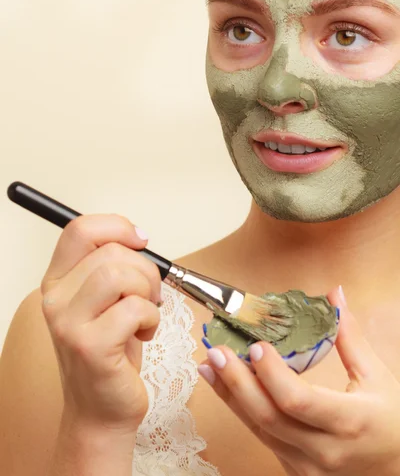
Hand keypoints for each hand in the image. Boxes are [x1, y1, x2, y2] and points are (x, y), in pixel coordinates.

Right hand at [41, 215, 161, 434]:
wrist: (101, 408)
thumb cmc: (112, 348)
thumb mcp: (105, 299)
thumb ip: (111, 264)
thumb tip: (137, 236)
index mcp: (58, 280)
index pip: (79, 228)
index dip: (117, 226)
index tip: (141, 241)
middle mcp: (55, 299)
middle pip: (111, 251)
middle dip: (146, 269)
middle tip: (150, 295)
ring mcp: (68, 323)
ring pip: (121, 275)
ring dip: (149, 292)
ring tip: (146, 314)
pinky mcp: (90, 347)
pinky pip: (135, 308)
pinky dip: (152, 318)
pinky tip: (144, 334)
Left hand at [198, 287, 399, 474]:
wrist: (397, 469)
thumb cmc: (391, 422)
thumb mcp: (378, 376)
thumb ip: (350, 336)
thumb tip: (334, 294)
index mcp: (348, 421)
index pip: (299, 400)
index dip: (272, 374)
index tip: (256, 345)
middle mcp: (323, 449)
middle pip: (269, 416)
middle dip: (237, 382)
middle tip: (216, 351)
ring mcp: (306, 466)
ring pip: (259, 429)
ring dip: (230, 395)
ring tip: (209, 366)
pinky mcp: (295, 469)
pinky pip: (262, 437)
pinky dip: (241, 410)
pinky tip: (225, 387)